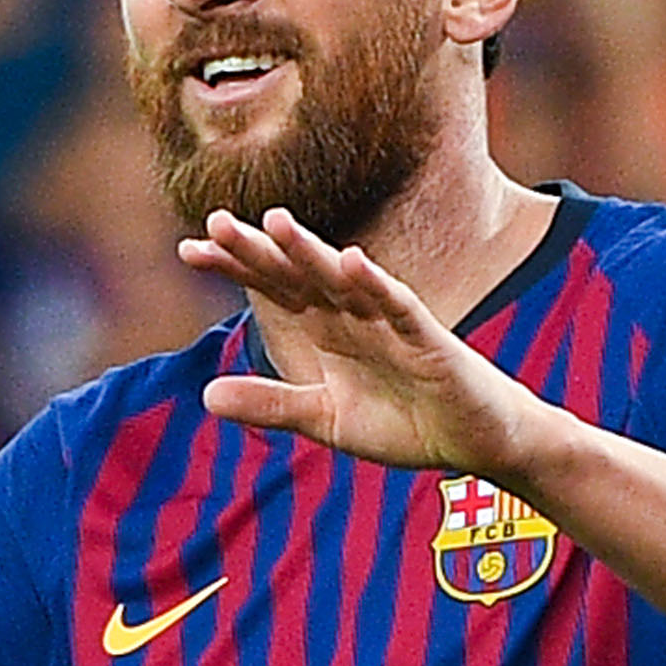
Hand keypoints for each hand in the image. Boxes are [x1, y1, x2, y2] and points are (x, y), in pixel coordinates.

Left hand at [180, 210, 553, 481]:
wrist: (477, 443)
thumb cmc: (406, 421)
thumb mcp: (325, 419)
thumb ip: (272, 404)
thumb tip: (205, 395)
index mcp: (327, 327)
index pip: (273, 288)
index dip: (235, 267)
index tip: (188, 250)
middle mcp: (354, 314)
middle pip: (299, 273)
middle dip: (258, 249)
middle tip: (213, 223)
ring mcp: (392, 323)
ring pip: (344, 280)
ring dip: (311, 252)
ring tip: (274, 222)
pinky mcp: (430, 341)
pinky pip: (400, 308)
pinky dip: (377, 286)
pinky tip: (351, 262)